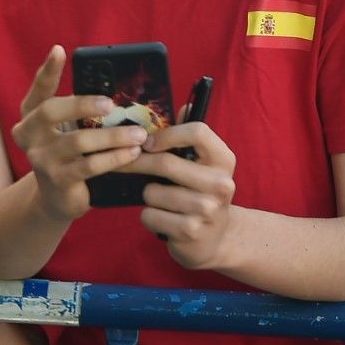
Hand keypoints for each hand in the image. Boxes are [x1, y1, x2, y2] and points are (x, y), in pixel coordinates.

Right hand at [10, 46, 146, 222]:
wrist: (58, 197)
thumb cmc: (71, 155)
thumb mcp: (69, 129)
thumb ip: (82, 112)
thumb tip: (121, 91)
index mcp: (31, 116)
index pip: (38, 89)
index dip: (48, 71)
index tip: (59, 50)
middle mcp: (29, 134)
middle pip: (51, 111)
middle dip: (82, 104)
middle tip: (111, 104)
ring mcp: (40, 158)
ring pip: (77, 141)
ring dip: (112, 136)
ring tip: (138, 133)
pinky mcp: (57, 180)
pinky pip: (89, 166)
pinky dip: (114, 158)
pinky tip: (132, 153)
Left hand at [131, 120, 238, 270]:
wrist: (214, 239)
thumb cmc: (199, 194)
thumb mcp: (202, 166)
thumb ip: (190, 139)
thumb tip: (183, 105)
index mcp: (224, 160)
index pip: (197, 131)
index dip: (166, 133)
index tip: (147, 142)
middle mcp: (221, 184)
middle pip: (165, 162)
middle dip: (136, 162)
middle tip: (121, 162)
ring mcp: (208, 210)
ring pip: (151, 192)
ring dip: (147, 195)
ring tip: (160, 200)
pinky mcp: (191, 232)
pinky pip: (149, 215)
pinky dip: (148, 217)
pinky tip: (163, 219)